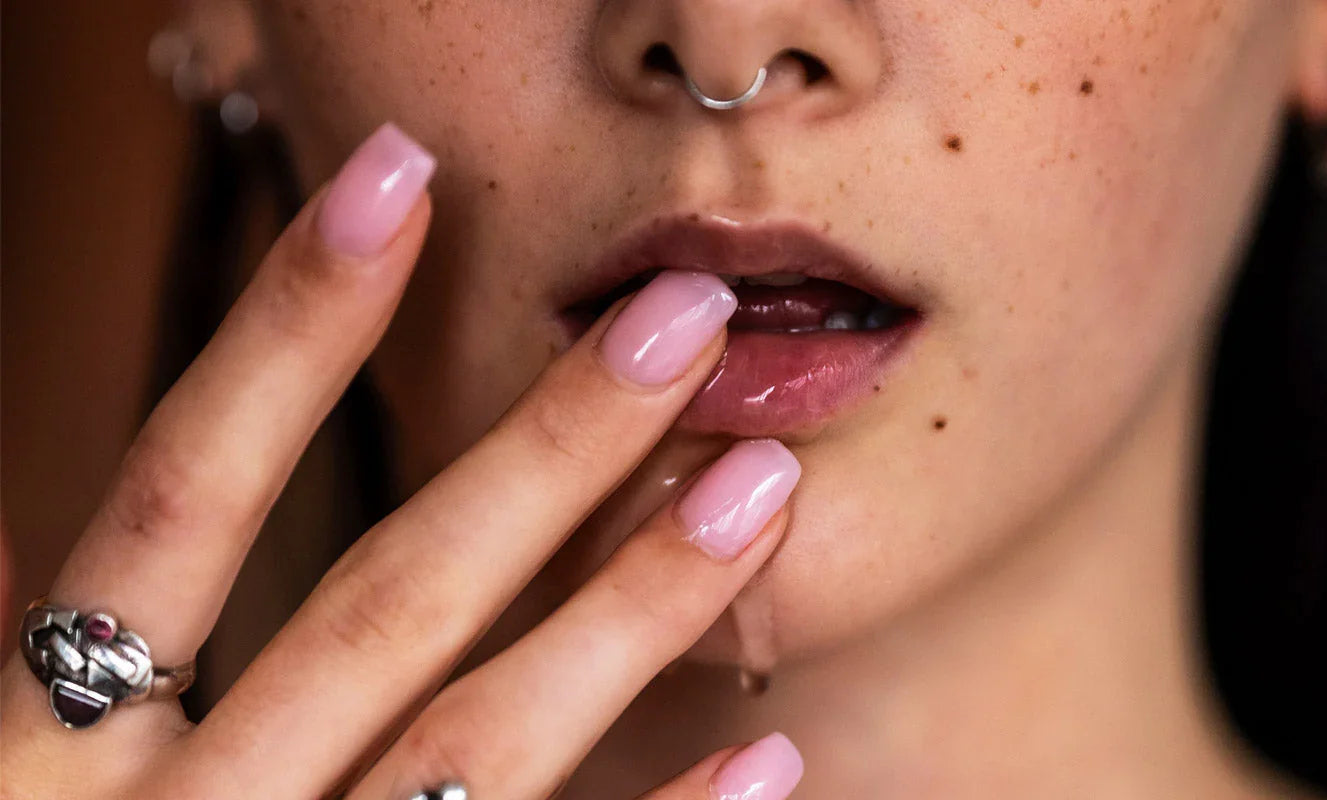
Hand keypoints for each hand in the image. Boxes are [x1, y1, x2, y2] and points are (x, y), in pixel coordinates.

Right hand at [0, 123, 804, 799]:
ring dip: (628, 618)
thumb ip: (67, 659)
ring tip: (758, 496)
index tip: (397, 184)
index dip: (284, 330)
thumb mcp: (7, 783)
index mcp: (41, 754)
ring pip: (477, 752)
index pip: (175, 495)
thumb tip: (54, 521)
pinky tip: (775, 764)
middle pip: (378, 603)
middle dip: (539, 456)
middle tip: (685, 326)